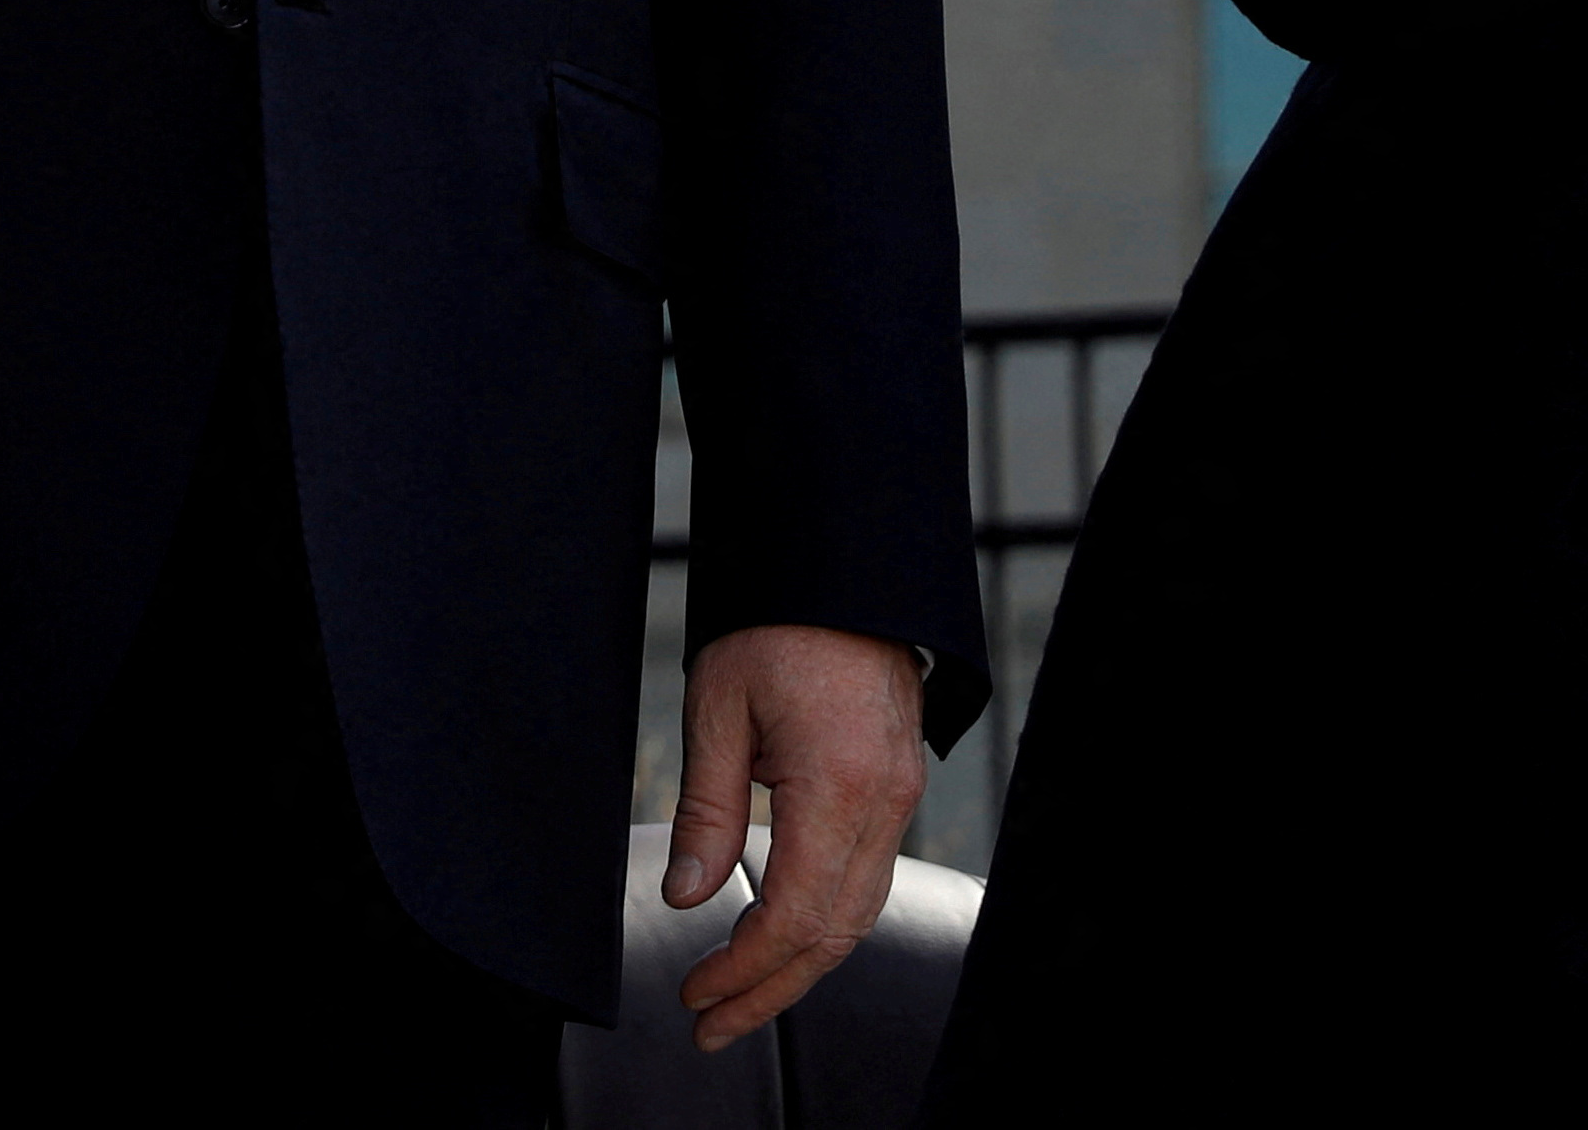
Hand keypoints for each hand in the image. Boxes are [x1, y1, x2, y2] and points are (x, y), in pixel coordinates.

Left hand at [662, 623, 929, 1052]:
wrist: (845, 563)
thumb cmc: (781, 620)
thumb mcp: (719, 708)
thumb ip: (706, 811)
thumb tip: (687, 896)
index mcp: (839, 784)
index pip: (795, 916)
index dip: (743, 969)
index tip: (698, 994)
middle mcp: (884, 800)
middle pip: (835, 934)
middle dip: (771, 991)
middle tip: (712, 1023)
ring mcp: (901, 795)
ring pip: (859, 914)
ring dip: (800, 966)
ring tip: (742, 996)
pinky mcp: (898, 786)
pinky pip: (869, 878)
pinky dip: (826, 922)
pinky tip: (785, 937)